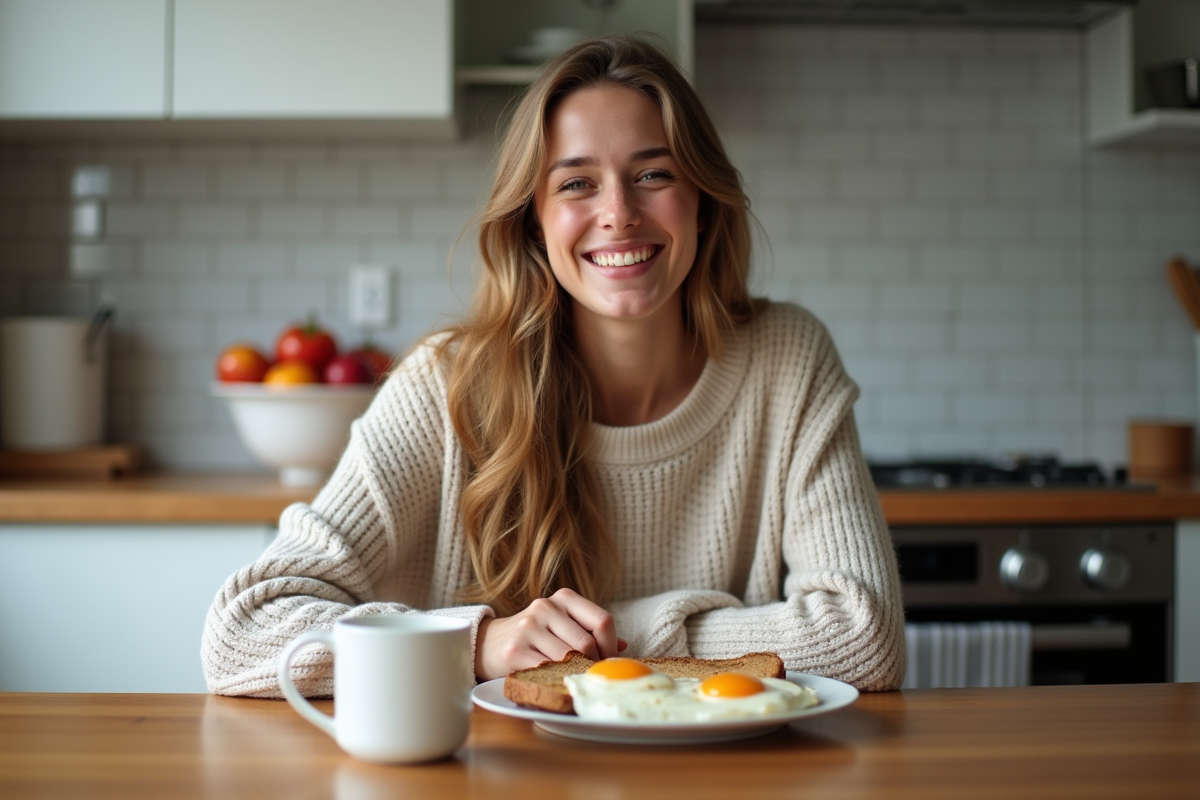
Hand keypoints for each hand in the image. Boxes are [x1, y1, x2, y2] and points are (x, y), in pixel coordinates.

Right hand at [474, 588, 626, 680]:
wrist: (489, 643)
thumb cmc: (535, 636)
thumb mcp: (563, 625)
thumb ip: (591, 632)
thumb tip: (623, 646)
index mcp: (564, 598)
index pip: (603, 620)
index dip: (611, 646)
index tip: (608, 662)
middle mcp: (546, 607)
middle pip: (587, 643)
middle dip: (593, 665)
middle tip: (591, 676)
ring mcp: (528, 627)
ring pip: (568, 659)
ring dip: (574, 674)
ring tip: (573, 679)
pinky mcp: (515, 650)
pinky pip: (547, 670)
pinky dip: (555, 680)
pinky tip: (554, 681)